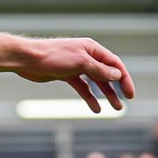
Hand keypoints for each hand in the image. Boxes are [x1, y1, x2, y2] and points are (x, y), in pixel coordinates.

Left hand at [17, 38, 135, 112]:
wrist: (27, 59)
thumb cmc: (53, 56)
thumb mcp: (80, 63)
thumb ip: (99, 70)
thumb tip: (117, 75)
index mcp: (92, 48)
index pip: (114, 64)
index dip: (124, 79)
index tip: (130, 94)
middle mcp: (86, 56)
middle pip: (106, 74)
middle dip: (116, 89)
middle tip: (123, 104)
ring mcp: (76, 66)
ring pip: (95, 82)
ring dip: (105, 95)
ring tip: (114, 109)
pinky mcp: (66, 75)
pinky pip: (82, 87)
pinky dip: (88, 97)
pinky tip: (95, 109)